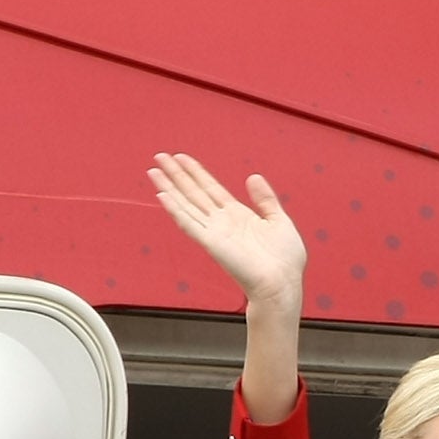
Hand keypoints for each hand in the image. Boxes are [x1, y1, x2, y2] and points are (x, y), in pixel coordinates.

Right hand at [147, 153, 306, 423]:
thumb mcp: (279, 221)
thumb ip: (266, 199)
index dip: (196, 172)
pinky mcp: (211, 243)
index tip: (181, 157)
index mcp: (237, 215)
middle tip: (159, 155)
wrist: (282, 283)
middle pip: (194, 192)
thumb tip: (253, 176)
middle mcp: (222, 221)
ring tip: (153, 170)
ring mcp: (214, 232)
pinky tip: (162, 195)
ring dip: (169, 188)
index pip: (211, 188)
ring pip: (186, 204)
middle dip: (176, 175)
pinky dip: (175, 210)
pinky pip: (189, 223)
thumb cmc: (285, 259)